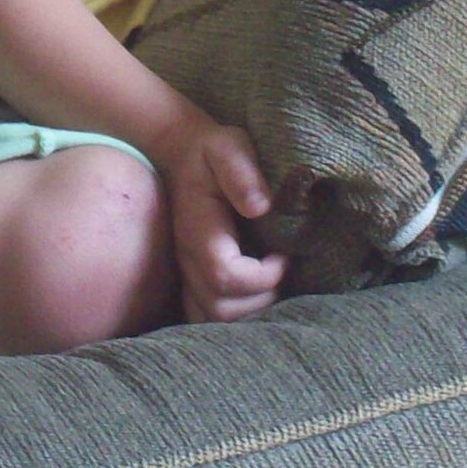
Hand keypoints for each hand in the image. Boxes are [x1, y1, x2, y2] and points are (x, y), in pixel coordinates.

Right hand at [150, 110, 288, 324]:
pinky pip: (207, 317)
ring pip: (213, 320)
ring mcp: (188, 273)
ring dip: (250, 311)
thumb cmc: (212, 152)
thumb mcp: (230, 147)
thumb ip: (241, 173)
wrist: (182, 155)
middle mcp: (189, 259)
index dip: (262, 274)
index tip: (283, 254)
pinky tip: (256, 294)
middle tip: (281, 269)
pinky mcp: (193, 280)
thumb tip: (261, 207)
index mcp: (199, 230)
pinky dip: (235, 318)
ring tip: (272, 281)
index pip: (224, 275)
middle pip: (220, 309)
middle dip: (260, 298)